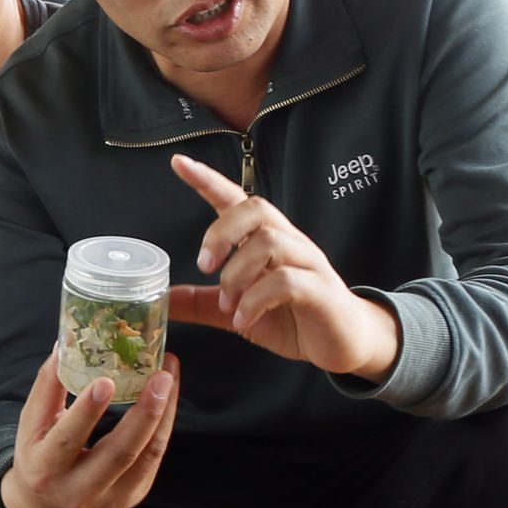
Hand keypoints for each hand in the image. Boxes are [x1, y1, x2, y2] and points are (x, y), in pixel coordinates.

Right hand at [0, 351, 177, 507]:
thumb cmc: (38, 457)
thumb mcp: (31, 426)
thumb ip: (47, 388)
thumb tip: (64, 343)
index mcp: (46, 469)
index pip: (67, 440)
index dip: (88, 412)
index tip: (107, 381)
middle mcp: (79, 490)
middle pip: (118, 454)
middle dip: (144, 414)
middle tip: (160, 377)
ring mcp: (111, 498)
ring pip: (146, 456)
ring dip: (163, 415)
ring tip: (170, 377)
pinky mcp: (133, 495)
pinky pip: (154, 457)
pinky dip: (164, 425)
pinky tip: (168, 397)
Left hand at [164, 154, 399, 378]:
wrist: (343, 344)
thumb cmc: (293, 318)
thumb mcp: (238, 310)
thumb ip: (203, 302)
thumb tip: (164, 299)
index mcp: (266, 240)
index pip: (235, 199)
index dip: (208, 179)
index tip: (178, 163)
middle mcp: (289, 242)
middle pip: (255, 208)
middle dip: (221, 232)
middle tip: (204, 266)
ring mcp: (308, 263)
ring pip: (269, 243)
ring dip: (237, 275)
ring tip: (229, 306)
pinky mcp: (321, 290)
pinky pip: (287, 281)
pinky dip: (256, 301)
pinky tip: (243, 321)